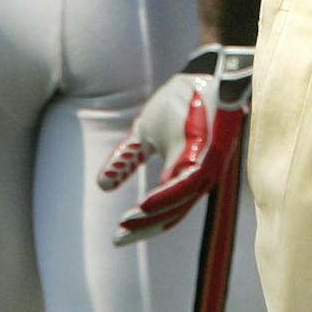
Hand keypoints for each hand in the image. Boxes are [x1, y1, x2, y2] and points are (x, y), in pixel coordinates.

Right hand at [98, 46, 251, 244]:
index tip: (116, 237)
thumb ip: (126, 158)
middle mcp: (200, 176)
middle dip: (144, 228)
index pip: (164, 211)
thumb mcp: (144, 133)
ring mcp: (206, 165)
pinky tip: (146, 203)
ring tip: (128, 222)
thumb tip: (102, 184)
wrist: (201, 74)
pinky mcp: (208, 152)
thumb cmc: (178, 102)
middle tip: (117, 238)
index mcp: (186, 174)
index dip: (141, 226)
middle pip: (172, 213)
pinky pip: (187, 182)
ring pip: (180, 202)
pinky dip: (167, 196)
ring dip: (153, 215)